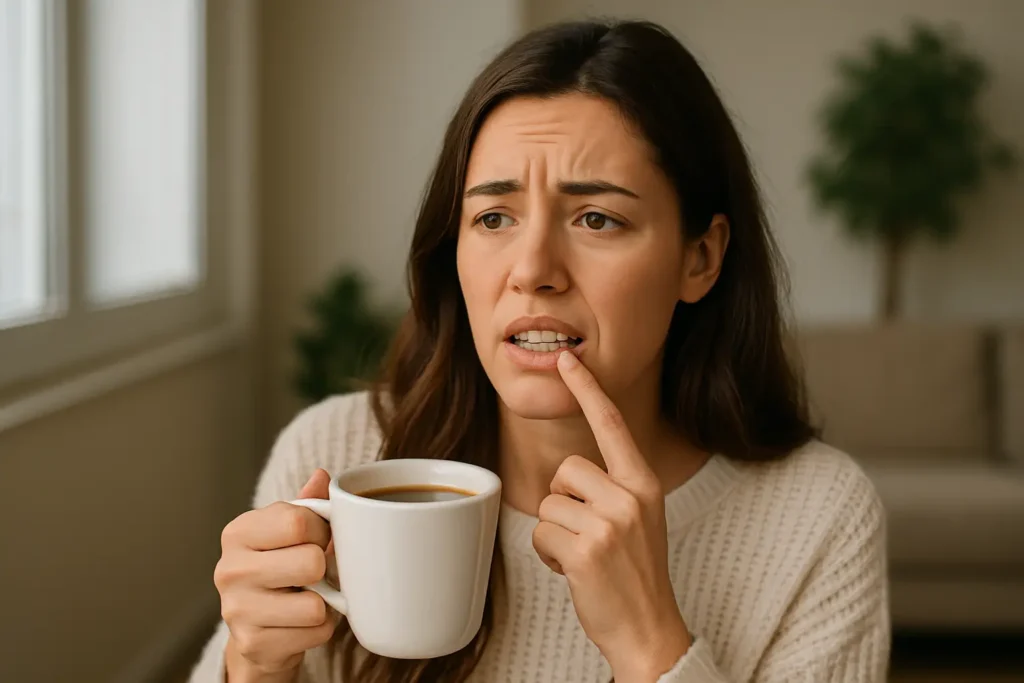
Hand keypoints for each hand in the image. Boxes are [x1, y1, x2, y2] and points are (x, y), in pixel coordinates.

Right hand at [215, 469, 340, 680]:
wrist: (258, 631)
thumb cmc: (280, 570)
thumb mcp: (289, 533)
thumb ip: (308, 505)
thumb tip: (322, 475)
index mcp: (238, 532)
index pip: (299, 521)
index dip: (322, 531)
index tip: (318, 539)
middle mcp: (229, 569)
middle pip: (310, 562)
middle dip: (324, 568)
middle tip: (313, 573)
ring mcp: (237, 610)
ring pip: (315, 604)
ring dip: (324, 603)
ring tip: (307, 598)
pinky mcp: (253, 643)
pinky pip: (316, 633)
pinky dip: (319, 629)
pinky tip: (300, 623)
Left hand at [532, 352, 691, 682]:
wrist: (648, 628)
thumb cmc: (634, 573)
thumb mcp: (638, 519)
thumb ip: (613, 489)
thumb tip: (570, 472)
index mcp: (643, 483)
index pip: (611, 425)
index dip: (588, 389)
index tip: (568, 359)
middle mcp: (630, 496)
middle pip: (564, 470)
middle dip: (563, 502)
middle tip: (587, 534)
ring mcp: (610, 523)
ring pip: (547, 503)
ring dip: (554, 533)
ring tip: (583, 555)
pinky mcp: (586, 549)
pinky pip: (540, 533)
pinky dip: (548, 555)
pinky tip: (574, 571)